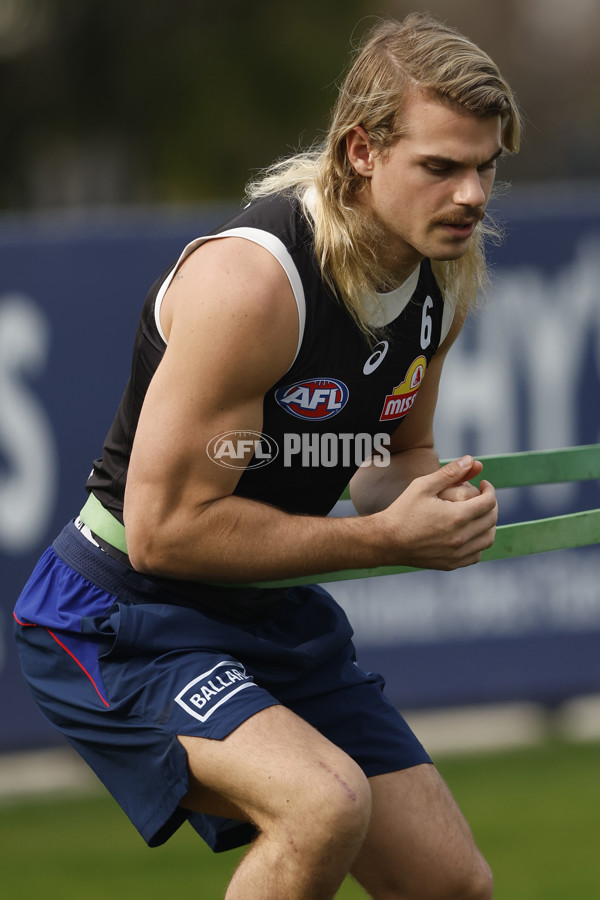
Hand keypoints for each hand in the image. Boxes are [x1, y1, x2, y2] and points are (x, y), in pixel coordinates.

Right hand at [377, 456, 496, 570]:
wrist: (386, 540)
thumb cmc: (403, 510)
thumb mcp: (423, 486)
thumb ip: (449, 473)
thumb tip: (471, 460)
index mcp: (457, 516)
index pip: (489, 502)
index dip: (489, 490)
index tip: (482, 485)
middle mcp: (461, 537)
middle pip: (491, 520)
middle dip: (490, 505)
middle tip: (481, 497)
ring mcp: (457, 553)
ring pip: (488, 539)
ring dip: (488, 525)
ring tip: (477, 515)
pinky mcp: (451, 564)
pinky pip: (476, 555)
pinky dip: (478, 543)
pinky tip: (468, 533)